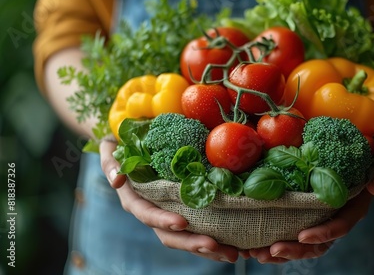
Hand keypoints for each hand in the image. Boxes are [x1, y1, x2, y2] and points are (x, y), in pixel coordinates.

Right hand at [99, 140, 239, 262]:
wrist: (129, 145)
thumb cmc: (120, 146)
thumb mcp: (110, 149)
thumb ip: (111, 163)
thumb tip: (117, 180)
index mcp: (135, 200)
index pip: (147, 214)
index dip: (162, 220)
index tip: (182, 223)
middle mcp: (153, 212)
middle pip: (170, 235)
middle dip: (192, 243)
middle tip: (215, 246)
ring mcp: (169, 214)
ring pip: (187, 238)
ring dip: (209, 249)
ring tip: (232, 254)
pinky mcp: (184, 211)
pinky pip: (199, 229)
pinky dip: (216, 240)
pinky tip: (236, 246)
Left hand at [244, 162, 373, 263]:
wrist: (360, 154)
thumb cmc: (367, 157)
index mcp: (352, 209)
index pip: (339, 227)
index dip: (323, 234)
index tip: (302, 236)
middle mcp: (336, 219)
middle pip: (317, 245)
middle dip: (294, 250)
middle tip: (271, 250)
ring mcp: (320, 220)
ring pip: (302, 245)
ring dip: (280, 252)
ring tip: (257, 254)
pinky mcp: (306, 216)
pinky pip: (291, 235)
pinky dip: (274, 242)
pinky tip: (254, 245)